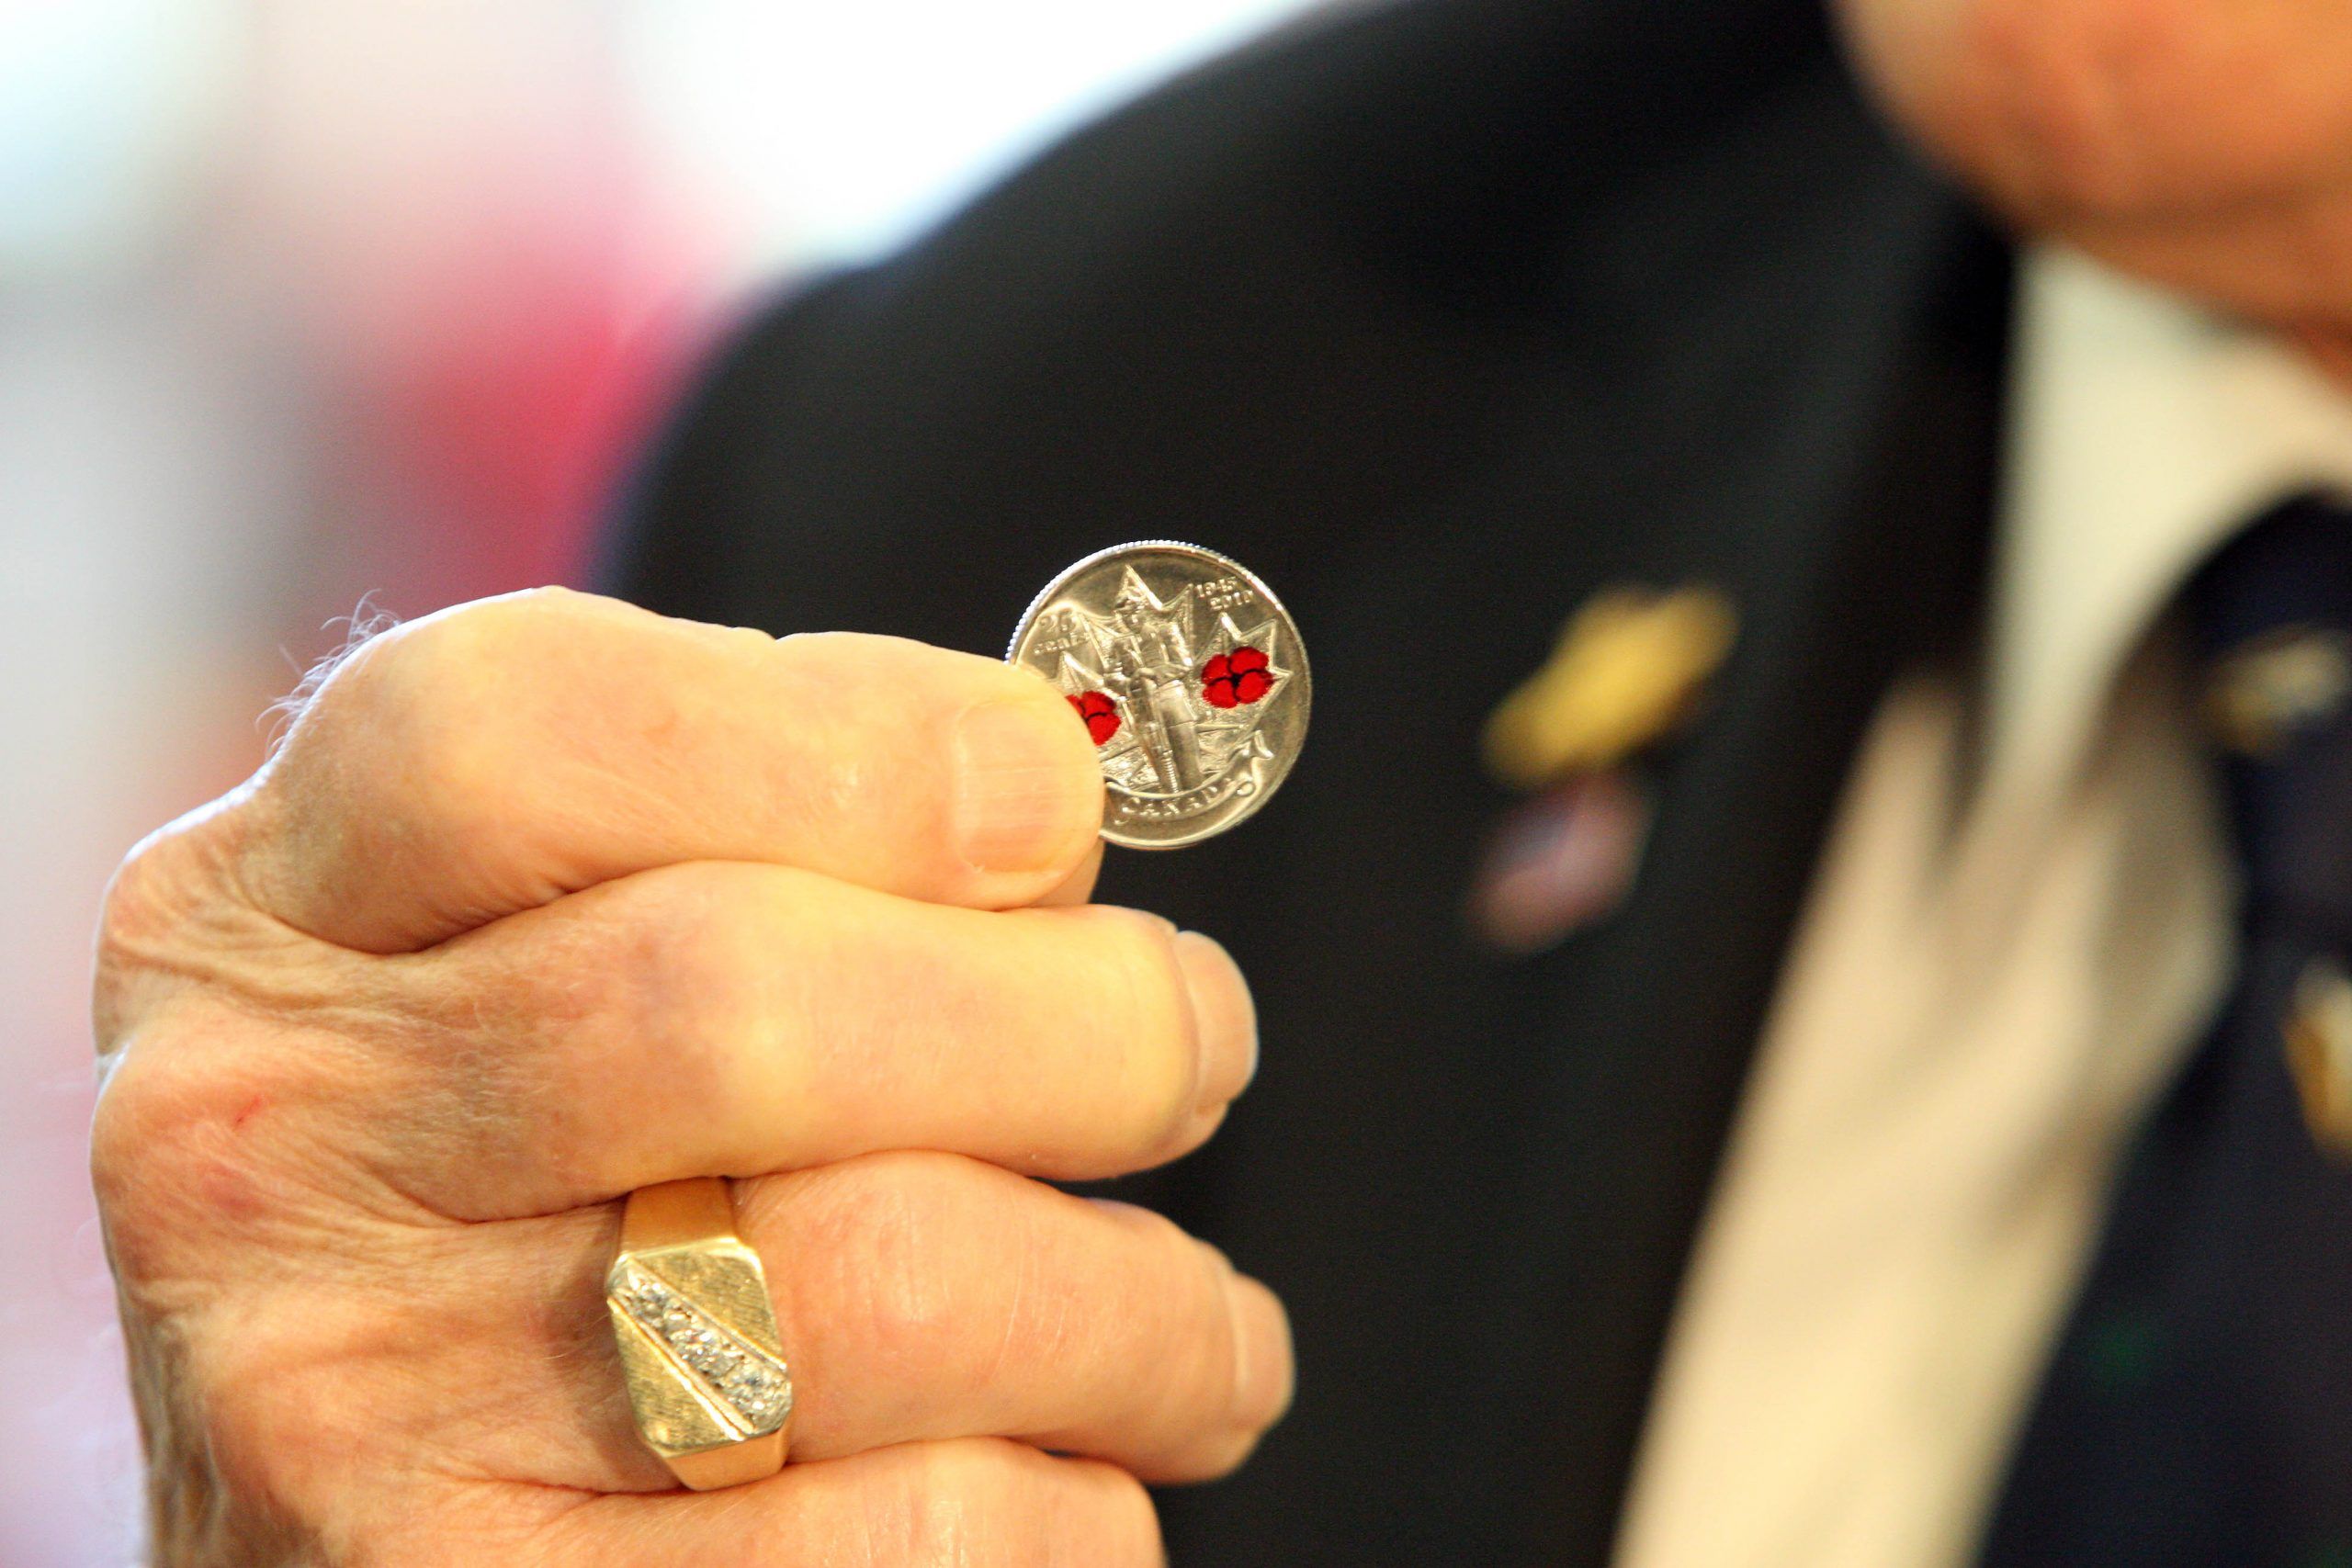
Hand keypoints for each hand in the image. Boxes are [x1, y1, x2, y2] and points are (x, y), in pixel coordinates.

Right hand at [91, 588, 1288, 1564]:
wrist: (362, 1535)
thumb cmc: (533, 1204)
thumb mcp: (536, 964)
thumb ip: (751, 837)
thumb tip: (1044, 790)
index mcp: (270, 915)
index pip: (528, 727)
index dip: (858, 739)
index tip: (1057, 804)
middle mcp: (267, 1150)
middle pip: (739, 1000)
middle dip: (1077, 1021)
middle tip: (1195, 1046)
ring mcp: (352, 1417)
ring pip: (882, 1284)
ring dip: (1138, 1301)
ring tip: (1195, 1327)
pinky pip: (923, 1539)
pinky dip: (1079, 1502)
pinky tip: (1075, 1476)